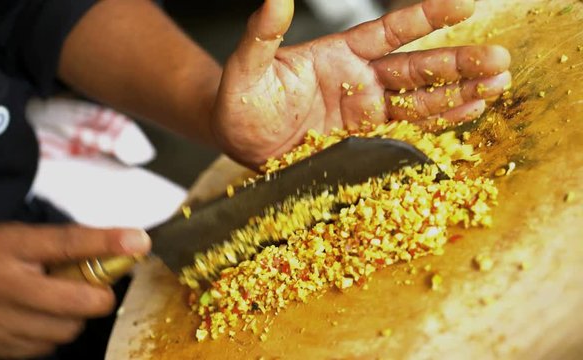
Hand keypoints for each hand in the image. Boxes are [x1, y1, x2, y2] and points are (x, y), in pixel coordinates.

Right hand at [0, 221, 149, 358]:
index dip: (106, 242)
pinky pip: (46, 348)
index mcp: (2, 248)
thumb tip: (109, 248)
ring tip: (55, 300)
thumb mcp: (5, 236)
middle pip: (76, 300)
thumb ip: (52, 244)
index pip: (66, 243)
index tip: (138, 241)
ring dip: (74, 316)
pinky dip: (52, 333)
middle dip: (99, 296)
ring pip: (66, 329)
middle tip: (98, 287)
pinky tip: (36, 318)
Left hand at [211, 0, 511, 166]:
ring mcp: (366, 112)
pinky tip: (469, 113)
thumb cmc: (240, 101)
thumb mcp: (247, 69)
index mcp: (340, 56)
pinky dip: (439, 123)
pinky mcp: (365, 143)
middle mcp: (360, 80)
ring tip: (498, 86)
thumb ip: (262, 37)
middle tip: (500, 59)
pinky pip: (407, 131)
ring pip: (421, 99)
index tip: (465, 4)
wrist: (239, 140)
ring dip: (460, 92)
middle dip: (459, 63)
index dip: (427, 17)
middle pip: (418, 68)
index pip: (391, 31)